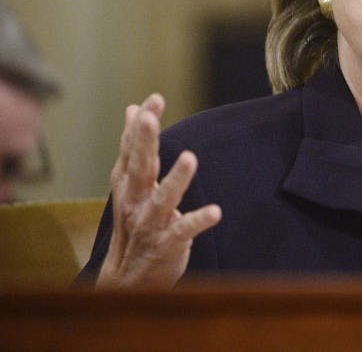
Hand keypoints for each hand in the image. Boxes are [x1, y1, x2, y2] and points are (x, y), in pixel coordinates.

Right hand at [96, 94, 220, 288]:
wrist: (129, 279)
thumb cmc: (136, 220)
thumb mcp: (131, 183)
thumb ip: (134, 148)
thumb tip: (133, 108)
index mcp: (128, 184)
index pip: (132, 150)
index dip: (140, 126)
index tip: (153, 99)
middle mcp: (135, 201)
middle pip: (140, 168)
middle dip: (144, 142)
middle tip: (150, 117)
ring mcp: (150, 223)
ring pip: (162, 199)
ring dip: (176, 179)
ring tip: (190, 158)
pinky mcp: (167, 243)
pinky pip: (184, 230)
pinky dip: (198, 220)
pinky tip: (215, 212)